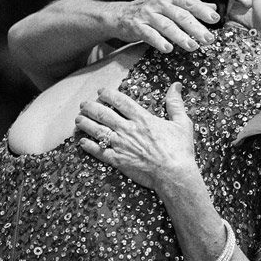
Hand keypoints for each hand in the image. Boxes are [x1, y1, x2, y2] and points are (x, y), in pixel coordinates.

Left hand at [76, 83, 197, 191]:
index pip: (120, 101)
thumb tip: (176, 85)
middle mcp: (128, 129)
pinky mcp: (118, 160)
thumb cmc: (180, 150)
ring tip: (78, 119)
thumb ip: (176, 103)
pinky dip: (88, 146)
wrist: (174, 175)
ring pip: (97, 130)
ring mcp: (121, 145)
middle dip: (90, 107)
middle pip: (103, 113)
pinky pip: (98, 151)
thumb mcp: (182, 123)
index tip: (100, 91)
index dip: (108, 94)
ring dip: (85, 123)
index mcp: (142, 118)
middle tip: (84, 105)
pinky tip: (81, 141)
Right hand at [109, 0, 218, 52]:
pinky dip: (159, 41)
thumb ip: (191, 6)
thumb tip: (213, 7)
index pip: (190, 3)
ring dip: (181, 36)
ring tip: (193, 46)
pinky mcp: (137, 25)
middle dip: (196, 28)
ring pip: (167, 25)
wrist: (120, 14)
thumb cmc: (151, 11)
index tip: (216, 19)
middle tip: (209, 39)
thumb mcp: (171, 4)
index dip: (203, 11)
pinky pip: (150, 34)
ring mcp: (148, 14)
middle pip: (181, 15)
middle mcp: (160, 2)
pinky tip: (168, 49)